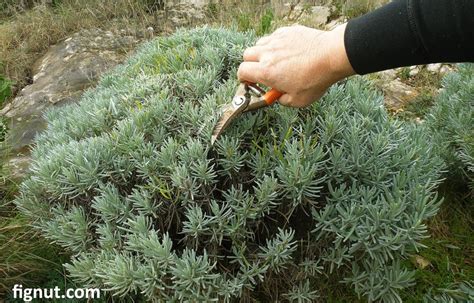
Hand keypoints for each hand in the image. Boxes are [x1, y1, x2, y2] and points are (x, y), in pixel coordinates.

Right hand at [238, 24, 354, 106]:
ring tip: (274, 62)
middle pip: (247, 56)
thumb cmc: (316, 80)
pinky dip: (276, 44)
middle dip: (251, 65)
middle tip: (261, 73)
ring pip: (259, 44)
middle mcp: (268, 53)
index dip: (244, 79)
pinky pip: (274, 36)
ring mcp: (277, 40)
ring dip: (262, 53)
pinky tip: (287, 52)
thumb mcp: (298, 101)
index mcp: (267, 72)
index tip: (250, 83)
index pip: (242, 72)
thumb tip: (277, 96)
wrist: (332, 56)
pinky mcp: (288, 31)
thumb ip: (282, 100)